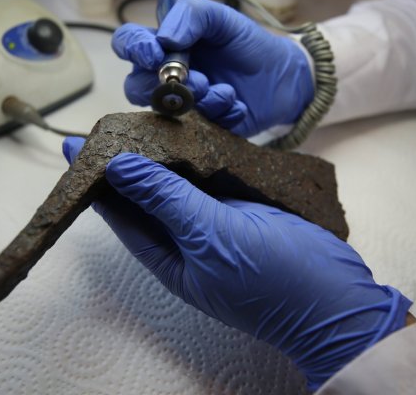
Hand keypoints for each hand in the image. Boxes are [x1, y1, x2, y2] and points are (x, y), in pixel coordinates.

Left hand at [63, 137, 410, 389]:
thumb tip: (119, 169)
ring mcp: (220, 223)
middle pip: (150, 195)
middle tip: (112, 120)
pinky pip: (217, 177)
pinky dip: (206, 154)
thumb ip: (166, 198)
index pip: (123, 215)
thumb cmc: (274, 281)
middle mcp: (190, 240)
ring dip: (169, 152)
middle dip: (131, 161)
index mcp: (171, 258)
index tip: (76, 145)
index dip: (99, 181)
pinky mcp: (248, 208)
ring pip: (184, 182)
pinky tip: (196, 129)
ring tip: (147, 116)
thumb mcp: (212, 236)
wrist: (339, 298)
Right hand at [112, 0, 313, 137]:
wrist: (285, 77)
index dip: (133, 48)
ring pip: (163, 111)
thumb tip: (165, 39)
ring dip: (193, 99)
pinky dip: (220, 112)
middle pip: (135, 85)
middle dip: (164, 83)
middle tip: (196, 78)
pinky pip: (196, 128)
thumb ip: (192, 15)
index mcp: (166, 46)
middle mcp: (167, 77)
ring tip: (221, 89)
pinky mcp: (200, 130)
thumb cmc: (249, 45)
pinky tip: (237, 103)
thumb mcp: (223, 18)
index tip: (153, 53)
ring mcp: (182, 106)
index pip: (128, 43)